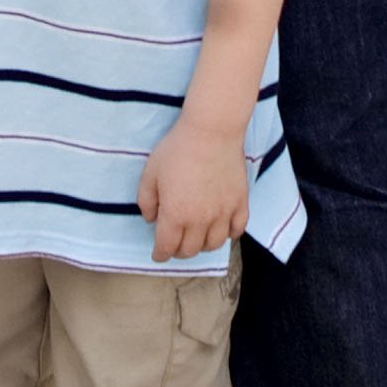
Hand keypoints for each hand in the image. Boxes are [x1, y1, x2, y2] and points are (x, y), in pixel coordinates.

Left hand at [137, 109, 247, 262]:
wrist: (211, 132)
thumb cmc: (177, 149)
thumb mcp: (150, 173)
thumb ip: (146, 200)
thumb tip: (151, 219)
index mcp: (175, 215)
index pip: (167, 247)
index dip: (160, 254)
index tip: (158, 254)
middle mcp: (200, 220)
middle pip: (190, 250)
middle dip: (179, 251)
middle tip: (175, 244)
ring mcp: (223, 213)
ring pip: (214, 244)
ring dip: (202, 245)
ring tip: (197, 237)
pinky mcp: (240, 203)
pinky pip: (238, 230)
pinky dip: (229, 235)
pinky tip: (222, 229)